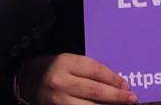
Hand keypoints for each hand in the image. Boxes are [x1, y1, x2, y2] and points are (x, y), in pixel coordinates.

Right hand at [18, 54, 136, 104]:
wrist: (28, 79)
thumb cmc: (56, 69)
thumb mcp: (71, 62)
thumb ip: (91, 71)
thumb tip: (119, 83)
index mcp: (66, 62)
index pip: (96, 71)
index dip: (114, 79)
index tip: (127, 85)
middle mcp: (60, 81)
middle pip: (95, 91)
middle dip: (116, 96)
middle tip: (131, 99)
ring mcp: (57, 100)